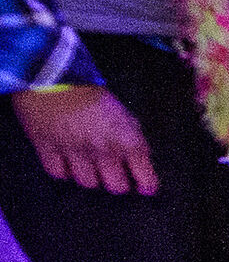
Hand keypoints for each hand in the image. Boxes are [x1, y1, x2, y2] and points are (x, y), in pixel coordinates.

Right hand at [11, 85, 156, 194]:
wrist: (53, 75)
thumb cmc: (91, 91)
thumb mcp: (123, 112)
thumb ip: (132, 137)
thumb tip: (139, 159)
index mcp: (127, 140)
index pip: (145, 178)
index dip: (146, 185)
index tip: (145, 186)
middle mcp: (104, 151)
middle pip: (116, 187)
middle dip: (118, 182)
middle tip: (115, 174)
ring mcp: (75, 152)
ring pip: (89, 183)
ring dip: (91, 177)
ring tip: (89, 165)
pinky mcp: (48, 150)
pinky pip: (60, 174)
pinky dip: (64, 171)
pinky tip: (67, 162)